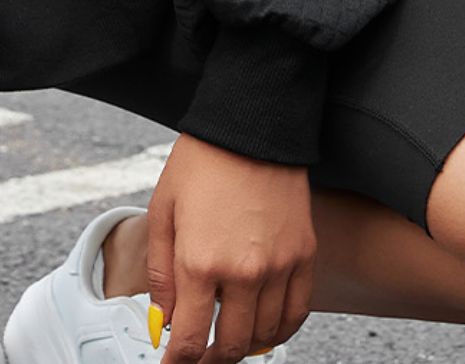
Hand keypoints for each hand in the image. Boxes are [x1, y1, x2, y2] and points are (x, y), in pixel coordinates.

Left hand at [146, 133, 315, 363]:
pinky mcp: (304, 256)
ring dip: (245, 346)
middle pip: (232, 346)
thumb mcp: (163, 211)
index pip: (191, 339)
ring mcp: (279, 267)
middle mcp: (243, 272)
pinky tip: (265, 328)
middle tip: (199, 355)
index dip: (179, 362)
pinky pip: (297, 313)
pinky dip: (280, 330)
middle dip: (211, 359)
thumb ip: (160, 273)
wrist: (250, 125)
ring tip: (228, 340)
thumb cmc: (201, 162)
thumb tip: (162, 321)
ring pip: (266, 336)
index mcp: (200, 262)